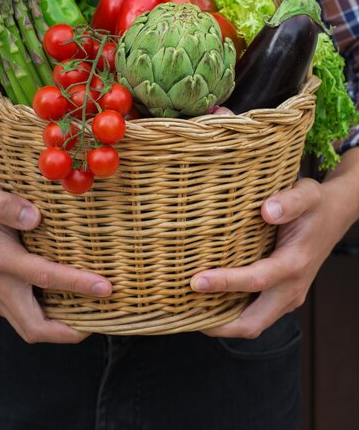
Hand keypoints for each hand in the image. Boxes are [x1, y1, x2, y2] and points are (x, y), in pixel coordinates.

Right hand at [0, 176, 111, 343]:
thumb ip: (7, 205)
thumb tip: (34, 217)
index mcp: (1, 260)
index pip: (44, 277)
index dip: (77, 285)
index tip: (106, 287)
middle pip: (35, 327)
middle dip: (71, 331)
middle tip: (105, 319)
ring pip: (31, 329)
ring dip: (63, 331)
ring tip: (97, 318)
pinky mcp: (1, 299)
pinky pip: (28, 320)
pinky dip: (52, 322)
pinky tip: (75, 307)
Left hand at [190, 176, 351, 338]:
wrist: (335, 215)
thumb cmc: (316, 204)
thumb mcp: (307, 194)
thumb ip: (289, 201)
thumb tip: (266, 210)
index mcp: (294, 264)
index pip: (256, 280)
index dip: (225, 282)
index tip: (195, 281)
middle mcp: (292, 288)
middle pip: (253, 322)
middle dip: (219, 324)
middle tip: (185, 313)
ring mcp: (289, 296)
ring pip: (254, 323)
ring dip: (224, 324)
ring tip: (190, 312)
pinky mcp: (284, 296)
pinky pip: (257, 315)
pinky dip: (233, 316)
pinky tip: (209, 303)